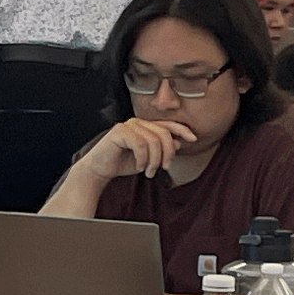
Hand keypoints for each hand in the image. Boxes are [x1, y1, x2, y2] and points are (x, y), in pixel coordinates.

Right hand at [78, 118, 196, 181]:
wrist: (100, 169)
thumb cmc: (122, 162)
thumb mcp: (148, 158)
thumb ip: (162, 150)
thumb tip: (179, 143)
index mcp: (145, 126)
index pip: (168, 125)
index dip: (182, 130)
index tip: (194, 139)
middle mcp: (138, 122)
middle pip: (164, 134)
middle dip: (167, 154)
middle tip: (163, 168)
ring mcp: (128, 125)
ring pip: (153, 141)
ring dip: (154, 160)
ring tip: (148, 172)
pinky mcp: (120, 132)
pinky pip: (140, 144)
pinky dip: (143, 159)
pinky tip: (139, 167)